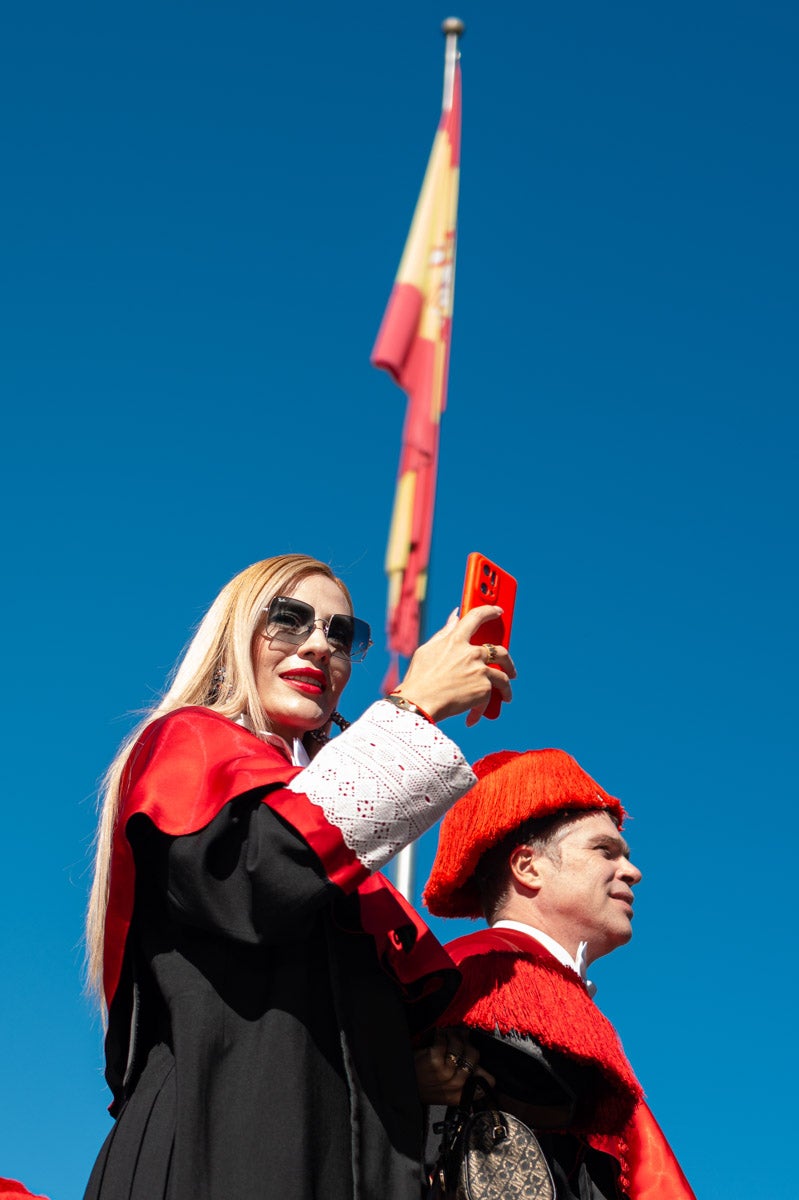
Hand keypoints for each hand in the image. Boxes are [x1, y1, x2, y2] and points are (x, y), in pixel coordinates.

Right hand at [396, 607, 515, 724]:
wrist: (419, 704)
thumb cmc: (418, 678)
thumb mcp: (427, 650)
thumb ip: (444, 633)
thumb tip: (455, 616)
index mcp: (456, 639)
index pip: (476, 616)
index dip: (489, 611)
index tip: (498, 611)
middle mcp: (472, 653)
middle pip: (500, 651)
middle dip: (508, 661)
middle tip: (509, 669)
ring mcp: (480, 671)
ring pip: (504, 677)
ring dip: (506, 688)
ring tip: (506, 696)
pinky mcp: (484, 690)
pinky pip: (489, 698)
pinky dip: (482, 708)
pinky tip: (473, 717)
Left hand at [414, 1030, 493, 1104]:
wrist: (405, 1085)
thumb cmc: (425, 1086)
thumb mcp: (447, 1092)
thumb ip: (464, 1082)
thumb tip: (481, 1066)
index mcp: (460, 1096)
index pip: (485, 1085)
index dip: (486, 1073)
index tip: (480, 1064)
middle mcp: (454, 1085)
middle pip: (473, 1057)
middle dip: (468, 1045)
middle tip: (463, 1040)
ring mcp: (444, 1073)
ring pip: (459, 1047)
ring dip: (454, 1036)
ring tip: (450, 1034)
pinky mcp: (434, 1060)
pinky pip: (444, 1041)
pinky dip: (442, 1034)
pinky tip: (439, 1035)